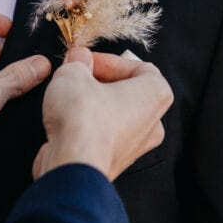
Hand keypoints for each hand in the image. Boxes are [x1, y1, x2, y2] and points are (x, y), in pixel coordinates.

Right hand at [33, 46, 172, 180]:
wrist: (73, 165)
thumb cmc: (83, 120)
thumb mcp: (73, 73)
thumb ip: (77, 62)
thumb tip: (78, 57)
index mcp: (155, 94)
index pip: (139, 67)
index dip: (109, 60)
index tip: (86, 60)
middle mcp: (152, 122)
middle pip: (128, 91)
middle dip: (99, 81)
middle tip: (76, 75)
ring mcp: (136, 145)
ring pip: (116, 114)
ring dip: (93, 103)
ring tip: (69, 96)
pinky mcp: (116, 161)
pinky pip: (104, 135)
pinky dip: (88, 125)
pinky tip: (67, 120)